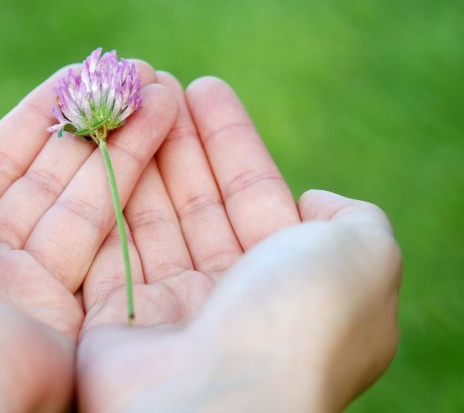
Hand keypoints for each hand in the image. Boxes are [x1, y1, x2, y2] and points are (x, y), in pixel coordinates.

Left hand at [0, 61, 175, 338]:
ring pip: (86, 204)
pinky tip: (156, 130)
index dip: (40, 118)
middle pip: (50, 180)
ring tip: (162, 91)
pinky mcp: (72, 316)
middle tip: (135, 78)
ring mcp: (29, 290)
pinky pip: (105, 239)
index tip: (79, 76)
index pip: (0, 162)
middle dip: (92, 127)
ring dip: (125, 144)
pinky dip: (130, 181)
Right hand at [77, 75, 401, 411]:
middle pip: (199, 202)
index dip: (232, 141)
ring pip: (152, 219)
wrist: (217, 401)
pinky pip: (108, 249)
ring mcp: (172, 311)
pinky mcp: (117, 321)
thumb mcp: (364, 256)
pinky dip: (105, 201)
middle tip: (155, 83)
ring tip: (128, 102)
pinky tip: (100, 153)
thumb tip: (309, 203)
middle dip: (180, 142)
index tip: (204, 87)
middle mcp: (231, 298)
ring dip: (142, 159)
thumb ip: (353, 220)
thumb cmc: (296, 321)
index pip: (255, 196)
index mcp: (289, 284)